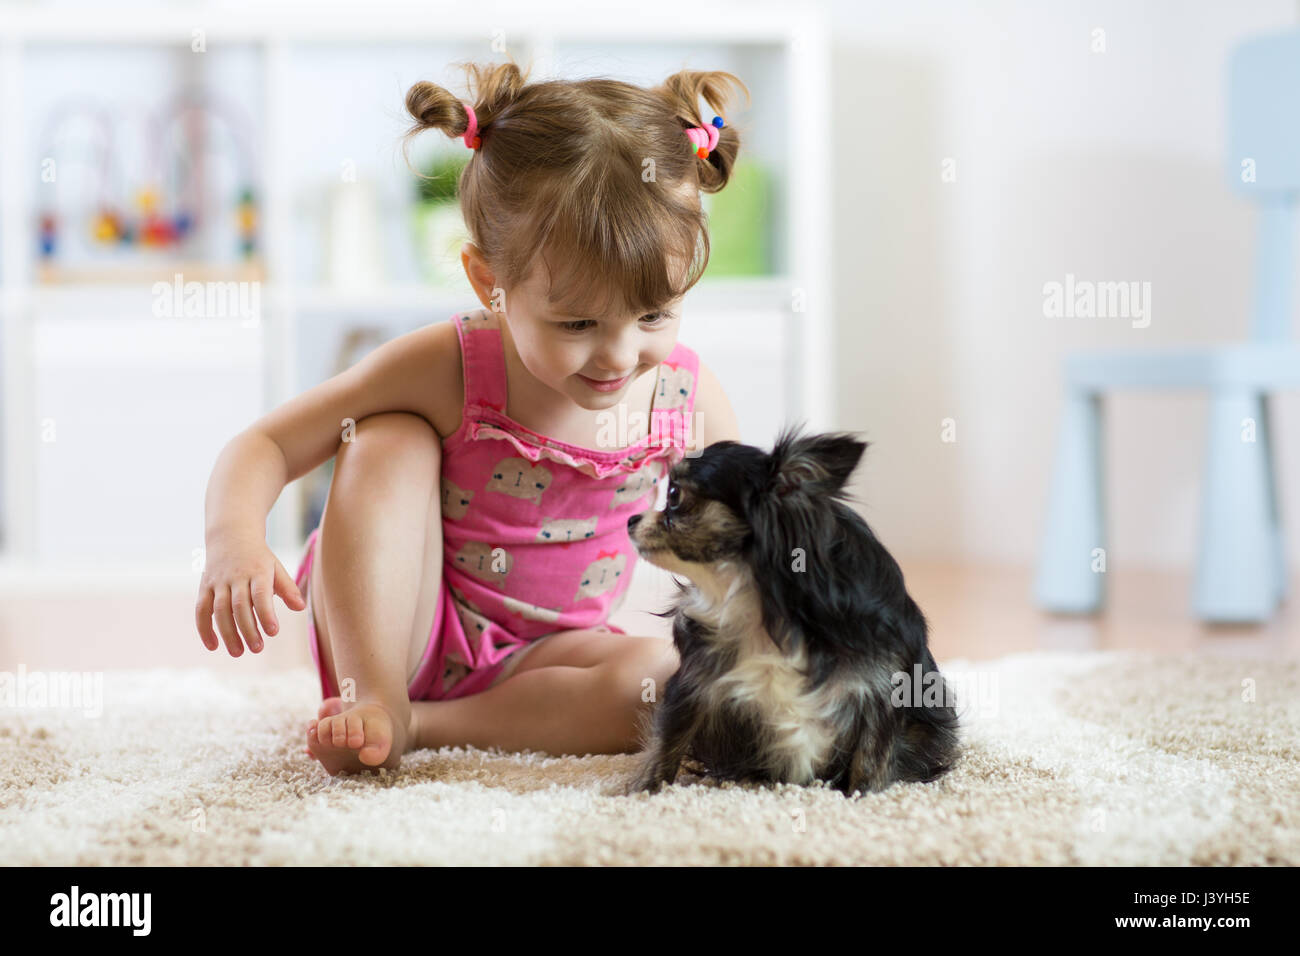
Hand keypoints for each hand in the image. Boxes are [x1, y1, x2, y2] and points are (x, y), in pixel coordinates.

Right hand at [195, 529, 306, 655]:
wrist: (231, 536)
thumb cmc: (259, 558)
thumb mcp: (276, 568)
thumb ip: (288, 588)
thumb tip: (301, 608)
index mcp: (257, 571)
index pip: (260, 594)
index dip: (266, 614)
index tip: (273, 632)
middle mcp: (236, 577)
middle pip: (239, 606)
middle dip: (247, 629)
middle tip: (257, 648)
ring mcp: (218, 582)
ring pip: (220, 610)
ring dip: (227, 633)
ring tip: (238, 652)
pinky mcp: (204, 587)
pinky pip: (201, 610)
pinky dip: (204, 628)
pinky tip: (213, 646)